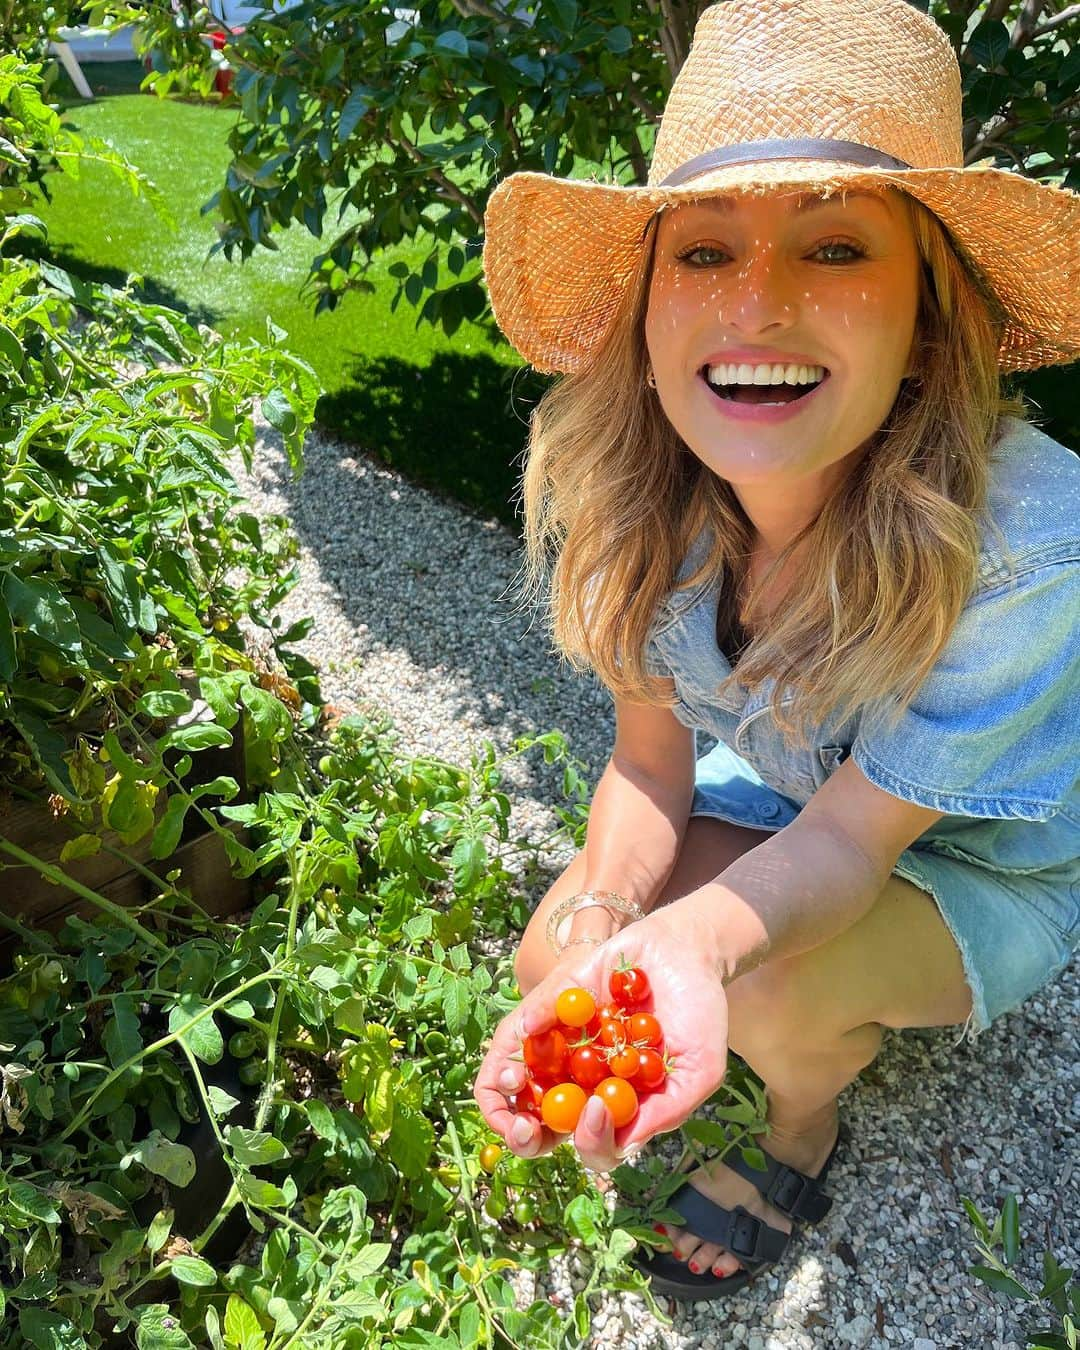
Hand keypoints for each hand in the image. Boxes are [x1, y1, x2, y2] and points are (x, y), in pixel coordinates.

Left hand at [473, 904, 729, 1172]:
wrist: (690, 951)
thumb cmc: (700, 1014)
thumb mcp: (700, 1069)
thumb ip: (667, 1109)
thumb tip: (625, 1144)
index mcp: (621, 1104)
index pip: (595, 1144)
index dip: (589, 1143)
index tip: (597, 1112)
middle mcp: (588, 1081)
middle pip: (544, 1124)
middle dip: (524, 1133)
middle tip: (525, 1125)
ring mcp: (568, 1044)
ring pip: (522, 1079)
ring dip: (506, 1087)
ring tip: (513, 1078)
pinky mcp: (558, 1004)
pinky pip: (531, 1021)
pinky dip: (527, 1024)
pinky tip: (530, 1025)